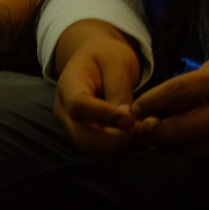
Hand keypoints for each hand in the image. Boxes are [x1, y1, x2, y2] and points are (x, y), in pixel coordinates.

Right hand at [52, 21, 142, 157]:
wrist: (95, 59)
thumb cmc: (106, 55)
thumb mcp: (116, 61)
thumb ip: (119, 88)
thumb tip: (126, 119)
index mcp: (68, 85)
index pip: (79, 106)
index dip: (105, 117)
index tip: (131, 120)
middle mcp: (64, 111)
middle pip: (83, 137)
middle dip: (116, 140)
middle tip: (143, 130)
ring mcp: (72, 128)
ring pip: (92, 150)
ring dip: (120, 148)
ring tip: (144, 133)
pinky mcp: (85, 138)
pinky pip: (100, 153)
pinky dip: (120, 151)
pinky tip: (137, 138)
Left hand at [131, 48, 208, 156]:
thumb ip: (193, 89)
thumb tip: (161, 109)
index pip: (177, 92)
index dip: (151, 102)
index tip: (136, 107)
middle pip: (183, 131)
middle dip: (158, 133)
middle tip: (147, 129)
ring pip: (197, 151)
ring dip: (176, 147)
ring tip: (166, 137)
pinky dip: (199, 150)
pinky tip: (193, 141)